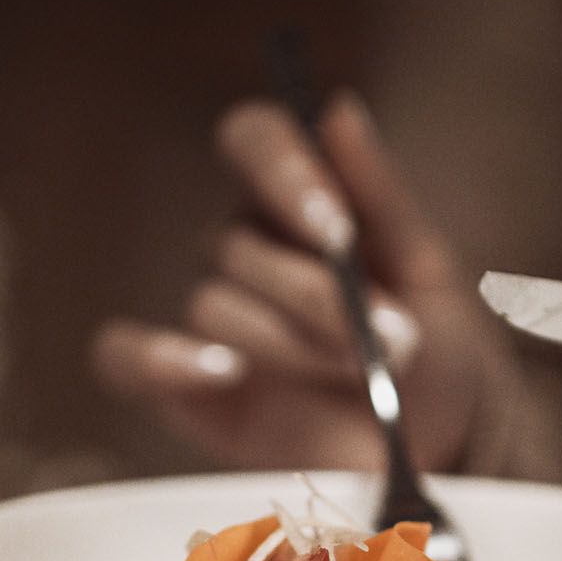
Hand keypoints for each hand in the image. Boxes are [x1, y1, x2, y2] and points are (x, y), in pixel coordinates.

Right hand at [92, 92, 498, 472]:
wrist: (438, 450)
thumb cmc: (435, 351)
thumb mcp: (430, 273)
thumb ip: (381, 195)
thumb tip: (337, 110)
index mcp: (297, 201)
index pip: (254, 138)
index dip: (281, 169)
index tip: (335, 229)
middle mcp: (242, 250)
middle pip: (237, 244)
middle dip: (318, 296)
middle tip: (394, 340)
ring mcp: (210, 318)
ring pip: (213, 306)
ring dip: (294, 344)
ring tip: (366, 378)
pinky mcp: (178, 387)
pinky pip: (123, 354)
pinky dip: (158, 358)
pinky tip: (222, 372)